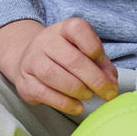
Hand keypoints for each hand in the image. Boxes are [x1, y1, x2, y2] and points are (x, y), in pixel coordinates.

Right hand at [0, 17, 117, 114]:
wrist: (29, 61)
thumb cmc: (65, 58)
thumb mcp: (85, 53)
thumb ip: (102, 66)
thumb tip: (111, 84)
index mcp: (63, 29)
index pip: (79, 29)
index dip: (95, 48)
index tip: (101, 61)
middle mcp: (45, 41)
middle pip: (73, 60)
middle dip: (96, 80)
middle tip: (107, 93)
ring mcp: (32, 60)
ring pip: (55, 76)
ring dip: (79, 91)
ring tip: (88, 95)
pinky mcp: (25, 82)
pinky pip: (45, 94)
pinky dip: (66, 104)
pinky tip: (77, 106)